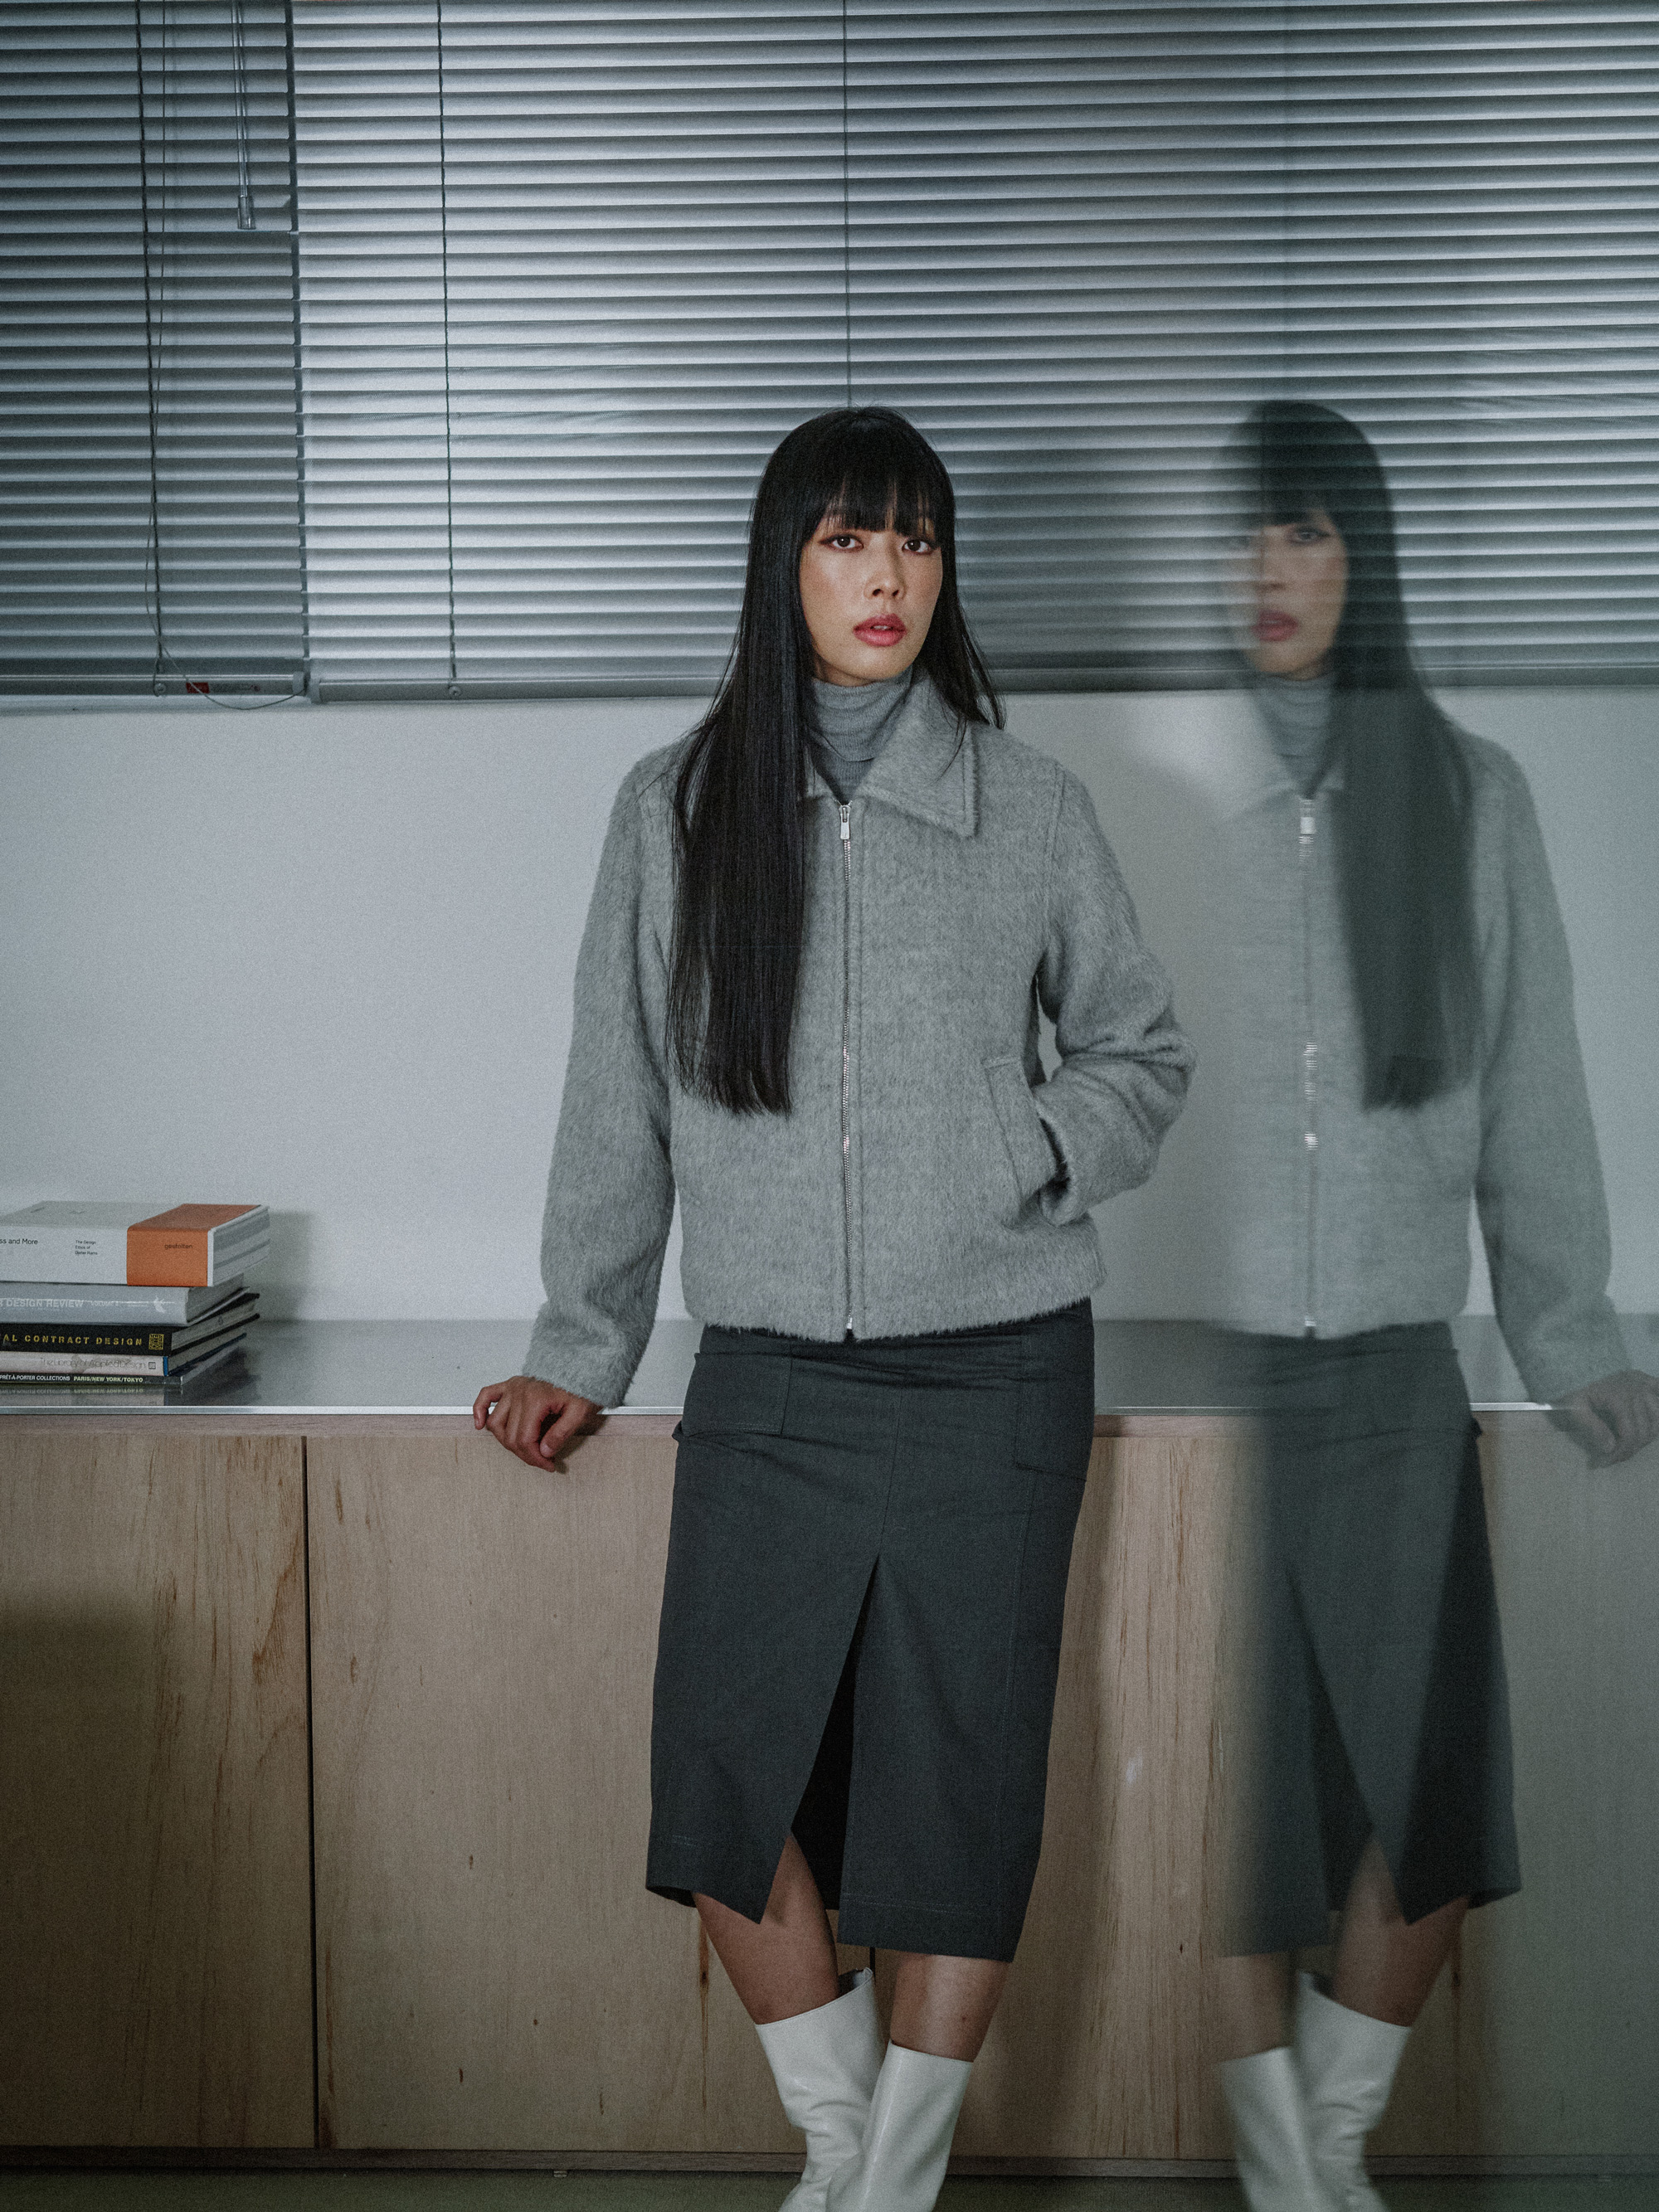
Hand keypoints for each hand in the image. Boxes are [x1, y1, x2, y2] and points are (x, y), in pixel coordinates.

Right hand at [472, 1374, 601, 1469]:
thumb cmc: (581, 1386)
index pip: (525, 1440)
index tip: (548, 1464)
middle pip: (510, 1436)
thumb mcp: (581, 1412)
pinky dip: (479, 1410)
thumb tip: (544, 1451)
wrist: (581, 1365)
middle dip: (526, 1454)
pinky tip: (480, 1424)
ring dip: (506, 1440)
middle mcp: (519, 1392)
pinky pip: (486, 1395)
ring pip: (496, 1423)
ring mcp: (512, 1387)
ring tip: (524, 1448)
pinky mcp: (510, 1384)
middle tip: (542, 1460)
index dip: (535, 1458)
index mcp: (536, 1399)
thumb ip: (562, 1433)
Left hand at [1549, 1368, 1658, 1466]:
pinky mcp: (1644, 1379)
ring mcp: (1643, 1385)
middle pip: (1645, 1432)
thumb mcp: (1573, 1407)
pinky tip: (1649, 1421)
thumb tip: (1610, 1448)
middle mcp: (1638, 1392)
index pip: (1629, 1436)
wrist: (1571, 1361)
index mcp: (1621, 1399)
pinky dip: (1658, 1411)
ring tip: (1625, 1443)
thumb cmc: (1570, 1385)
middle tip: (1609, 1456)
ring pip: (1657, 1419)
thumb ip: (1591, 1427)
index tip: (1600, 1462)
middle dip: (1628, 1449)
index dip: (1618, 1454)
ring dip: (1645, 1435)